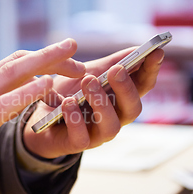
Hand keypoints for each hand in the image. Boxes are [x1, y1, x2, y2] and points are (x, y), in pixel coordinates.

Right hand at [0, 39, 85, 191]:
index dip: (38, 60)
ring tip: (71, 56)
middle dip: (48, 53)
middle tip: (75, 48)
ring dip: (44, 62)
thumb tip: (2, 97)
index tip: (62, 63)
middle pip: (16, 62)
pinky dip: (27, 91)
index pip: (10, 65)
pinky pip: (5, 104)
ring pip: (13, 74)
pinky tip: (48, 84)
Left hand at [23, 46, 164, 158]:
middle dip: (126, 88)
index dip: (151, 70)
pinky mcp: (76, 144)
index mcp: (119, 100)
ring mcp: (97, 134)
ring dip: (101, 102)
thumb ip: (109, 64)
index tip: (156, 51)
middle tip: (116, 70)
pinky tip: (67, 103)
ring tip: (88, 82)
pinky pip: (81, 137)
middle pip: (133, 109)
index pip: (142, 86)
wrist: (36, 117)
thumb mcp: (87, 74)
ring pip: (111, 125)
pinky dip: (75, 119)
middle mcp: (114, 119)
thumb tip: (136, 49)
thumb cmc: (67, 94)